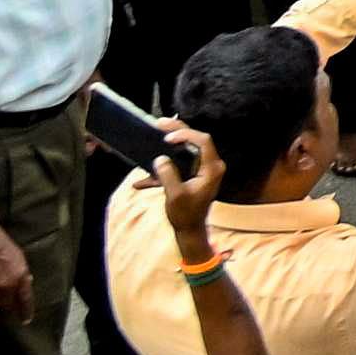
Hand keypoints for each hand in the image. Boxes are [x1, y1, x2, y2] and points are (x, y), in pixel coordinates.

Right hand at [0, 203, 39, 326]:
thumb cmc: (0, 243)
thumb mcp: (18, 256)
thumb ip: (21, 273)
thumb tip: (25, 284)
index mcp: (20, 277)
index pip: (25, 301)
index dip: (26, 312)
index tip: (25, 321)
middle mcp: (6, 286)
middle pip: (8, 307)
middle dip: (8, 312)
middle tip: (7, 315)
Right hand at [146, 133, 220, 259]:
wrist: (190, 231)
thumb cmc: (186, 215)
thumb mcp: (174, 195)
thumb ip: (168, 175)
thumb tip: (160, 159)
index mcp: (212, 169)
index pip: (203, 141)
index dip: (186, 135)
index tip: (168, 139)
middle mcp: (211, 166)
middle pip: (196, 141)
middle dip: (178, 131)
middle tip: (160, 123)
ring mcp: (203, 170)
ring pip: (188, 150)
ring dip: (172, 142)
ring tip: (157, 131)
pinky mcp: (194, 175)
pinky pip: (181, 163)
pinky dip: (166, 165)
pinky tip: (143, 178)